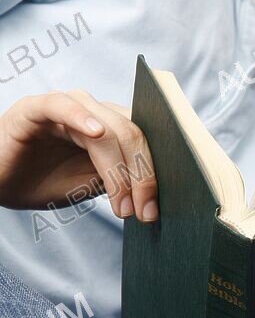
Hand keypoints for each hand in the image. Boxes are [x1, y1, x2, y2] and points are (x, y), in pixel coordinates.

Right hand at [0, 90, 157, 219]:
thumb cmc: (40, 181)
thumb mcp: (88, 186)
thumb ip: (119, 180)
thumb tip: (155, 195)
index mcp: (111, 126)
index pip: (147, 140)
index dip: (156, 172)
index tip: (156, 209)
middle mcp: (94, 112)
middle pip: (133, 135)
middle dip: (142, 177)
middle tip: (143, 212)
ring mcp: (67, 106)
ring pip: (108, 128)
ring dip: (119, 168)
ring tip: (121, 203)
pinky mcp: (36, 107)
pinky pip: (63, 105)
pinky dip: (81, 117)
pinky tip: (95, 133)